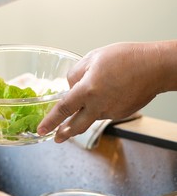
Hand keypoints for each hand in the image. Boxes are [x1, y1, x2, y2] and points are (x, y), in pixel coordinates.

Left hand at [37, 41, 175, 142]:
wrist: (155, 67)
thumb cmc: (125, 58)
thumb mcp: (92, 57)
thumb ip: (75, 74)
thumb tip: (70, 87)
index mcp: (87, 90)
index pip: (63, 109)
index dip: (50, 121)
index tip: (41, 130)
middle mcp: (98, 105)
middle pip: (76, 126)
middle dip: (64, 133)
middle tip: (56, 138)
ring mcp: (111, 112)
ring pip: (91, 117)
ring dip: (84, 115)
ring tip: (86, 102)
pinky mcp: (121, 113)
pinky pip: (104, 113)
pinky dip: (100, 107)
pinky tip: (106, 94)